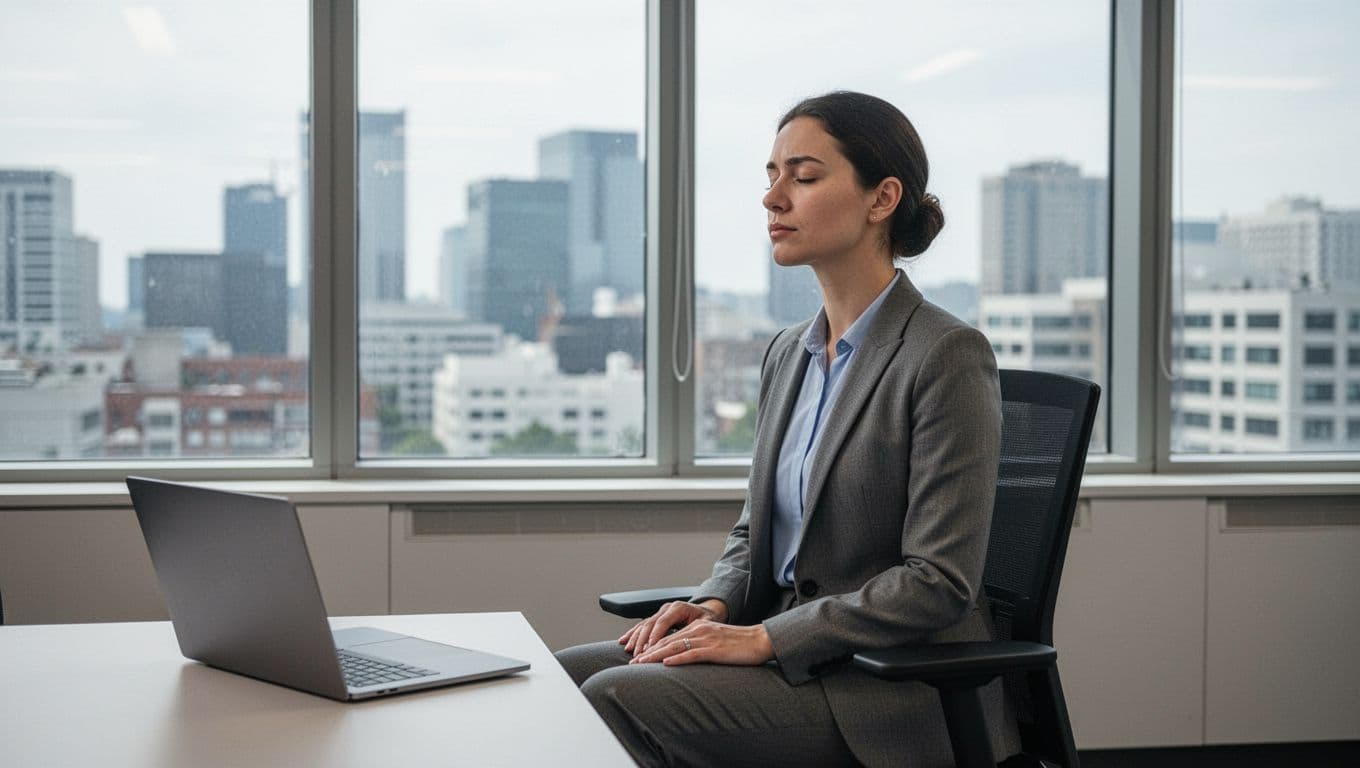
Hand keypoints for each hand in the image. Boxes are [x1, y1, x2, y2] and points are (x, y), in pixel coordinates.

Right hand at [619, 599, 726, 655]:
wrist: (708, 611)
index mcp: (678, 607)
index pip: (663, 622)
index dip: (655, 636)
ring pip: (643, 625)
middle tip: (638, 656)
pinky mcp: (656, 618)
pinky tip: (623, 642)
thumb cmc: (709, 620)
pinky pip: (641, 626)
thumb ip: (696, 631)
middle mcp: (667, 608)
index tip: (649, 649)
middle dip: (642, 641)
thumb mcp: (706, 624)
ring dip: (635, 639)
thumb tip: (690, 644)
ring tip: (630, 653)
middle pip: (650, 624)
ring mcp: (660, 613)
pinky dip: (632, 634)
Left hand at [630, 620, 773, 666]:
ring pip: (675, 647)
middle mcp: (699, 630)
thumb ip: (698, 647)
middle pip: (668, 641)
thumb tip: (681, 657)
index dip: (653, 647)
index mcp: (698, 628)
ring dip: (656, 656)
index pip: (670, 638)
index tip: (639, 657)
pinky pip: (692, 654)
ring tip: (641, 664)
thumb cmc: (740, 645)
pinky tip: (666, 663)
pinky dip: (677, 659)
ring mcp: (706, 639)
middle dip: (648, 652)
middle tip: (632, 662)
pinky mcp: (714, 649)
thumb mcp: (715, 643)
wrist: (761, 641)